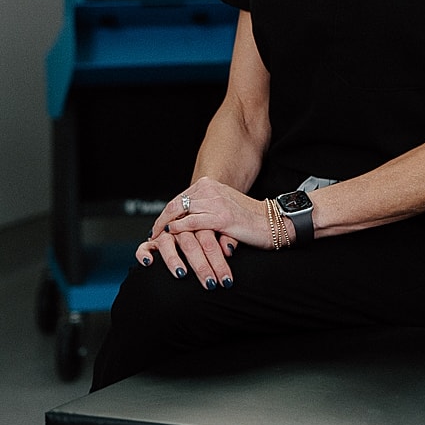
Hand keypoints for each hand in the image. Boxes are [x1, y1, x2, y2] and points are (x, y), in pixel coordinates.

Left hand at [136, 179, 270, 287]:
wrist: (271, 222)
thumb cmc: (248, 219)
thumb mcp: (222, 206)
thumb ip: (204, 207)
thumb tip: (183, 219)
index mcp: (210, 185)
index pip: (180, 198)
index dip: (166, 213)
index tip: (158, 226)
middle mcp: (211, 189)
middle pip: (176, 204)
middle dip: (161, 220)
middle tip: (152, 234)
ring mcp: (215, 202)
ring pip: (180, 212)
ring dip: (165, 227)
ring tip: (157, 239)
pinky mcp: (221, 217)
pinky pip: (191, 223)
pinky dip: (178, 230)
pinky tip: (171, 236)